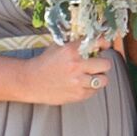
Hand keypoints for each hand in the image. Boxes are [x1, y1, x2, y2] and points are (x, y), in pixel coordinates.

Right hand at [0, 38, 114, 107]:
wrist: (30, 81)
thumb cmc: (45, 63)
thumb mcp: (58, 46)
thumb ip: (75, 43)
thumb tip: (94, 40)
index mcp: (71, 50)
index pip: (98, 43)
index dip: (104, 44)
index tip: (104, 46)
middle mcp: (76, 65)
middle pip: (106, 64)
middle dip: (103, 63)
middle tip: (97, 64)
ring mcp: (78, 82)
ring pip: (103, 80)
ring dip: (99, 77)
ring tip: (92, 76)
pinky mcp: (77, 95)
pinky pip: (94, 91)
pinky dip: (91, 88)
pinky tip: (82, 84)